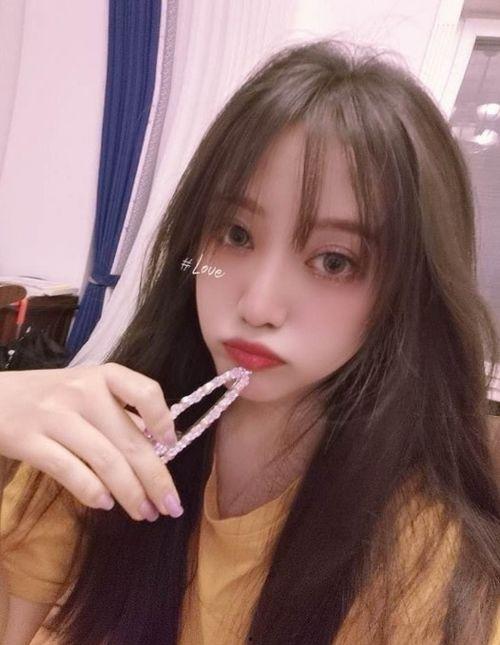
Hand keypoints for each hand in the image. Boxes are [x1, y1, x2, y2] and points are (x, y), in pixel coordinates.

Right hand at [0, 363, 182, 521]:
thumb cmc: (48, 396)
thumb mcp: (87, 391)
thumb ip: (121, 412)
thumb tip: (161, 441)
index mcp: (103, 377)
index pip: (146, 391)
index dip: (163, 421)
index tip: (171, 446)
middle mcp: (83, 392)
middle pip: (130, 440)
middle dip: (157, 479)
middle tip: (172, 506)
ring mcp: (55, 415)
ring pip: (105, 460)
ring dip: (131, 493)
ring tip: (145, 513)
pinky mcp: (28, 440)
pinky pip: (68, 470)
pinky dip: (92, 491)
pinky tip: (106, 504)